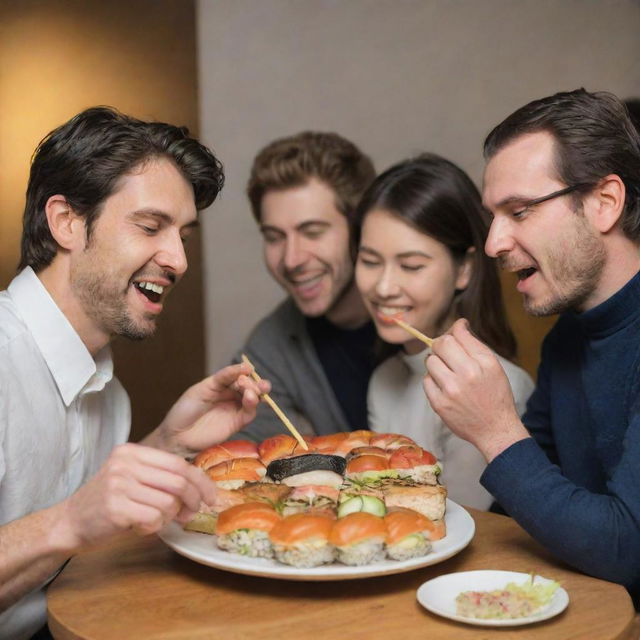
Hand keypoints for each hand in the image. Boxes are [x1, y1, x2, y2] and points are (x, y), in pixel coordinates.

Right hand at [56, 443, 216, 549]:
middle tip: (190, 513)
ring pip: (168, 502)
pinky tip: (140, 526)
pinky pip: (153, 518)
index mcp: (132, 452)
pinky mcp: (115, 507)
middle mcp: (125, 463)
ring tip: (155, 520)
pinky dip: (154, 527)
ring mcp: (118, 484)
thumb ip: (161, 477)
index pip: (178, 463)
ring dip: (169, 517)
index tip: (210, 496)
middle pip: (178, 481)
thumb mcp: (132, 478)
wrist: (70, 522)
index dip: (200, 481)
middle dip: (192, 500)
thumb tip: (200, 490)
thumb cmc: (108, 502)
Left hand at [152, 363, 269, 455]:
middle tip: (253, 383)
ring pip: (253, 398)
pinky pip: (249, 413)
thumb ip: (222, 378)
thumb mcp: (202, 388)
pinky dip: (252, 405)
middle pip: (248, 386)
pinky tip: (250, 399)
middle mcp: (230, 396)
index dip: (243, 372)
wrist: (177, 436)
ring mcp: (234, 409)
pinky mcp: (237, 423)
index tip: (248, 369)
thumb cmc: (184, 410)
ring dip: (256, 392)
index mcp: (220, 385)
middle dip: (254, 383)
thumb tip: (244, 367)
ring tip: (252, 391)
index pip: (237, 375)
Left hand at [423, 318, 528, 461]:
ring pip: (430, 361)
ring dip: (436, 363)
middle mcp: (468, 374)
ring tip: (448, 372)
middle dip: (441, 345)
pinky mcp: (440, 404)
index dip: (454, 329)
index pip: (457, 335)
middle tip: (447, 353)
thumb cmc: (495, 395)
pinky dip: (433, 381)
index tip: (456, 330)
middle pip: (440, 344)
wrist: (495, 429)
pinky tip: (444, 387)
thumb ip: (474, 345)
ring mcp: (451, 390)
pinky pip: (426, 381)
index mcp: (483, 363)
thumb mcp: (493, 367)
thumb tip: (459, 325)